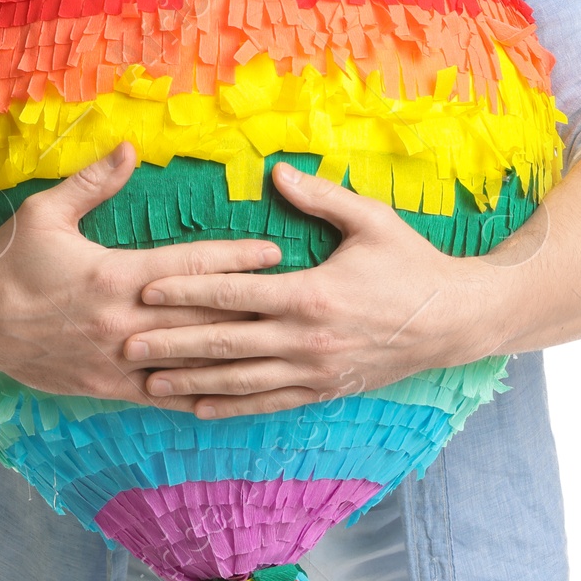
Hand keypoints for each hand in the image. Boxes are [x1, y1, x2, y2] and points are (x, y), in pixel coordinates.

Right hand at [0, 141, 280, 405]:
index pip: (190, 265)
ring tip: (276, 346)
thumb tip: (130, 149)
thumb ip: (93, 183)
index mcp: (113, 276)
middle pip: (201, 315)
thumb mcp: (45, 213)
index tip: (274, 252)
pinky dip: (196, 393)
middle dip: (251, 306)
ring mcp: (115, 360)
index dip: (235, 259)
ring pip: (187, 360)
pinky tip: (227, 393)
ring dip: (233, 353)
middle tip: (296, 300)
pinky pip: (160, 394)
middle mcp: (122, 321)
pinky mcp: (104, 387)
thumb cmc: (7, 261)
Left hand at [122, 162, 508, 417]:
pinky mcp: (325, 391)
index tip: (144, 290)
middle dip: (170, 343)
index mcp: (311, 294)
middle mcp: (307, 340)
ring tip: (146, 381)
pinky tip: (197, 408)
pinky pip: (269, 404)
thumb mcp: (370, 220)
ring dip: (189, 381)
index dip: (185, 292)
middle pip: (224, 343)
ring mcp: (315, 372)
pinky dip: (230, 407)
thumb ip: (319, 197)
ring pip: (239, 381)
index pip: (233, 293)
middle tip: (124, 343)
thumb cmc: (411, 263)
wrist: (455, 319)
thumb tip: (276, 172)